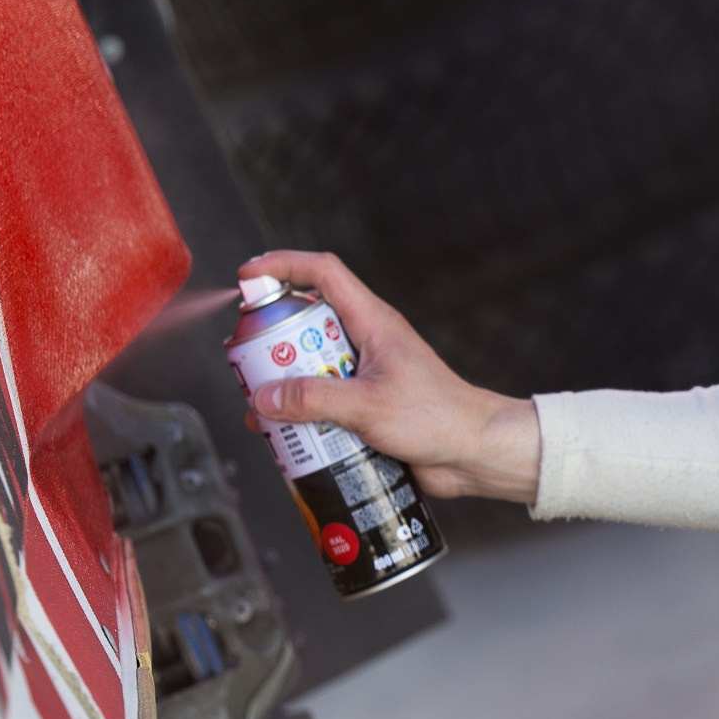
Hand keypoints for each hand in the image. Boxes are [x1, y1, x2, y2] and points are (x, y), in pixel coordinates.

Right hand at [237, 251, 541, 504]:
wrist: (473, 453)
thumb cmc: (438, 418)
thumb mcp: (368, 406)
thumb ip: (314, 399)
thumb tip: (265, 396)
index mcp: (373, 322)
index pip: (324, 273)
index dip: (284, 265)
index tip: (247, 275)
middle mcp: (366, 340)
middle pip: (307, 322)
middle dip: (272, 339)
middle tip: (244, 360)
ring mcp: (365, 372)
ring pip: (311, 366)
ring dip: (284, 384)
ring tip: (261, 409)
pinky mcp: (365, 404)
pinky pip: (323, 400)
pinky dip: (301, 413)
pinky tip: (286, 437)